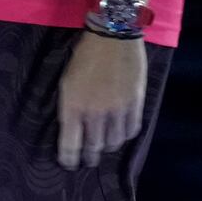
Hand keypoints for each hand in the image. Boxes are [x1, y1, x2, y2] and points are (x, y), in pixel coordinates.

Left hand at [57, 31, 146, 170]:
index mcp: (72, 107)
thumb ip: (69, 108)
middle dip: (89, 157)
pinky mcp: (135, 104)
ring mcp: (117, 110)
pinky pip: (131, 130)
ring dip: (107, 147)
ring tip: (104, 147)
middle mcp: (94, 113)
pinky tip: (120, 133)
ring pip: (113, 142)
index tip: (69, 164)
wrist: (113, 36)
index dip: (69, 159)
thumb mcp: (66, 82)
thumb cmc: (84, 56)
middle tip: (88, 160)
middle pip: (93, 148)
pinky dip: (125, 136)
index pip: (70, 145)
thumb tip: (73, 130)